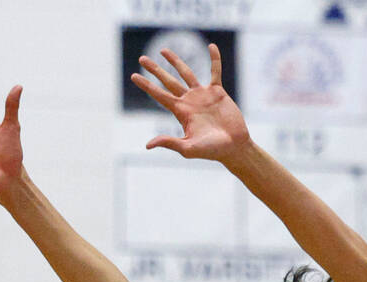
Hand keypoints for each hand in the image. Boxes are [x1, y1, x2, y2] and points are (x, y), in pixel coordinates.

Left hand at [132, 44, 249, 162]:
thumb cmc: (210, 151)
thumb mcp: (187, 148)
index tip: (133, 76)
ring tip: (163, 50)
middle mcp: (188, 101)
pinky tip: (211, 46)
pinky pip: (215, 71)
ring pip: (186, 73)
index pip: (159, 95)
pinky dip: (214, 59)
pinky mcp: (218, 92)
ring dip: (175, 61)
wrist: (233, 147)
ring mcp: (202, 95)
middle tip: (142, 59)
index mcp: (180, 112)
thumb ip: (169, 143)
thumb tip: (148, 145)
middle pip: (168, 81)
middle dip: (155, 70)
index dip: (146, 85)